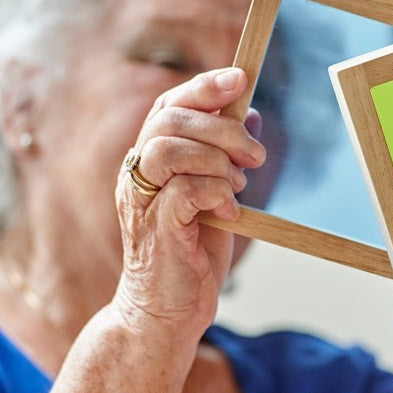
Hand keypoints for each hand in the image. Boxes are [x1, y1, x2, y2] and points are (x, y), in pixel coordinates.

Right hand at [114, 67, 265, 338]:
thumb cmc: (190, 253)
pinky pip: (183, 190)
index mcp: (150, 162)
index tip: (241, 79)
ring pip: (169, 149)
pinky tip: (229, 210)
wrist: (167, 313)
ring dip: (215, 159)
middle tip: (255, 156)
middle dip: (220, 128)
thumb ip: (226, 155)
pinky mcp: (155, 231)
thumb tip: (252, 114)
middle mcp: (137, 176)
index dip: (203, 87)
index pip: (168, 105)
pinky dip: (215, 192)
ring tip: (237, 185)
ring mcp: (141, 203)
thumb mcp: (216, 195)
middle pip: (168, 120)